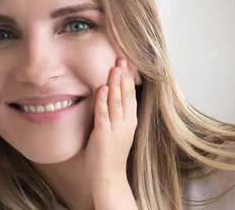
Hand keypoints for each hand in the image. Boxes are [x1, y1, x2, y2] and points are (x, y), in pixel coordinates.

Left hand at [84, 58, 137, 208]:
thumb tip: (108, 98)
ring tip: (114, 67)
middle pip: (126, 95)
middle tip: (123, 58)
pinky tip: (102, 88)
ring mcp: (115, 128)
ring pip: (116, 101)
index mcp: (129, 121)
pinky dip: (103, 100)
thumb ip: (114, 115)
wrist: (108, 176)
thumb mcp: (116, 131)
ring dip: (115, 83)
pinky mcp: (103, 134)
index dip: (129, 79)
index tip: (128, 63)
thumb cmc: (109, 154)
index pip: (131, 95)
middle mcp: (125, 123)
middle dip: (124, 76)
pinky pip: (103, 113)